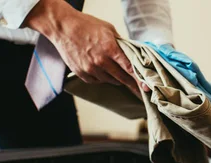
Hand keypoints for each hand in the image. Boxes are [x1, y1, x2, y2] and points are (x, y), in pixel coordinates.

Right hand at [25, 0, 149, 95]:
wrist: (63, 27)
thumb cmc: (86, 25)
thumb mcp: (108, 29)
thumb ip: (120, 43)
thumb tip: (131, 53)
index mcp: (110, 49)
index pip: (130, 68)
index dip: (139, 79)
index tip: (147, 87)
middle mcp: (101, 62)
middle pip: (122, 78)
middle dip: (132, 84)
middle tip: (140, 89)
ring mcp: (90, 69)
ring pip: (110, 80)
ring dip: (116, 78)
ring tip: (116, 72)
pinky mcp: (81, 73)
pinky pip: (97, 81)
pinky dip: (102, 78)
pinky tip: (102, 70)